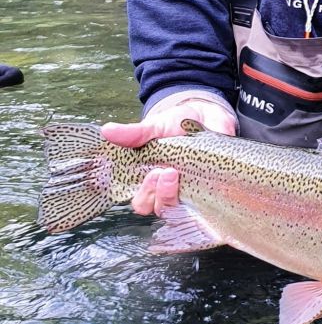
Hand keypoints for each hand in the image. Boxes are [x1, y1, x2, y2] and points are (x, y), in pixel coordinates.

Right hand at [101, 98, 236, 216]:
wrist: (207, 113)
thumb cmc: (177, 123)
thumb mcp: (156, 126)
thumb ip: (135, 133)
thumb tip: (107, 130)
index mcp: (151, 180)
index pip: (141, 201)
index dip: (145, 194)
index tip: (154, 173)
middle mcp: (169, 190)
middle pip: (160, 209)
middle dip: (162, 194)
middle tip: (169, 172)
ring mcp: (191, 191)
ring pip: (181, 209)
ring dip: (178, 195)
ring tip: (180, 173)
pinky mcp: (212, 188)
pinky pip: (208, 205)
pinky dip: (207, 198)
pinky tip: (208, 184)